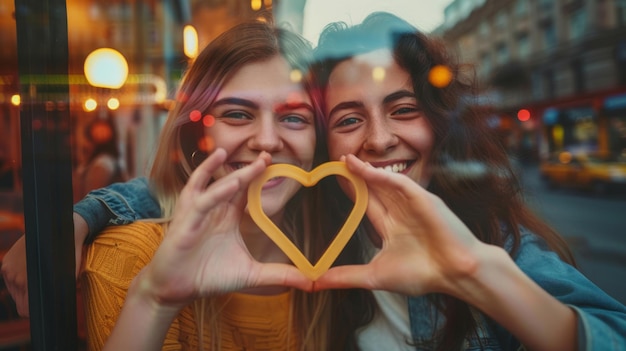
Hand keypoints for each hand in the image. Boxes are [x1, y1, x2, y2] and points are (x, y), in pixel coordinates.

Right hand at [1, 213, 86, 317]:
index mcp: (29, 281)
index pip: (25, 309)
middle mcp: (15, 276)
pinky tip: (32, 272)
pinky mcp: (6, 261)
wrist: (62, 229)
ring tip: (40, 280)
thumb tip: (62, 304)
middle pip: (20, 302)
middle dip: (32, 302)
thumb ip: (62, 291)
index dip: (35, 312)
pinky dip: (20, 280)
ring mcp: (8, 268)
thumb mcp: (70, 275)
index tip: (44, 309)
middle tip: (46, 294)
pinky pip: (10, 280)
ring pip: (15, 292)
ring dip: (25, 291)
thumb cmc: (69, 253)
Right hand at [135, 148, 311, 308]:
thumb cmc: (208, 275)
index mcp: (228, 215)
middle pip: (233, 182)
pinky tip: (233, 184)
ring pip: (217, 187)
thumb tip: (309, 281)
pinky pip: (202, 201)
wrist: (176, 290)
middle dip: (250, 169)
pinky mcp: (185, 222)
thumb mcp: (251, 274)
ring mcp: (197, 212)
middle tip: (268, 155)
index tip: (275, 163)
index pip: (246, 190)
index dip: (259, 176)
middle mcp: (213, 209)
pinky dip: (217, 192)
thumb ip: (279, 274)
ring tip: (253, 164)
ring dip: (233, 173)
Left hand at [314, 155, 486, 296]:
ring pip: (383, 182)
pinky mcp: (421, 197)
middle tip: (336, 162)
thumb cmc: (423, 275)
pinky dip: (379, 176)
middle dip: (356, 176)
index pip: (368, 205)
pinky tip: (362, 169)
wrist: (455, 273)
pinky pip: (397, 182)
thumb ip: (346, 276)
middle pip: (373, 189)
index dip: (353, 192)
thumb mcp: (375, 276)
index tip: (335, 182)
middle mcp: (401, 212)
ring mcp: (412, 203)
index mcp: (392, 228)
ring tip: (345, 160)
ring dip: (364, 170)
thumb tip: (316, 283)